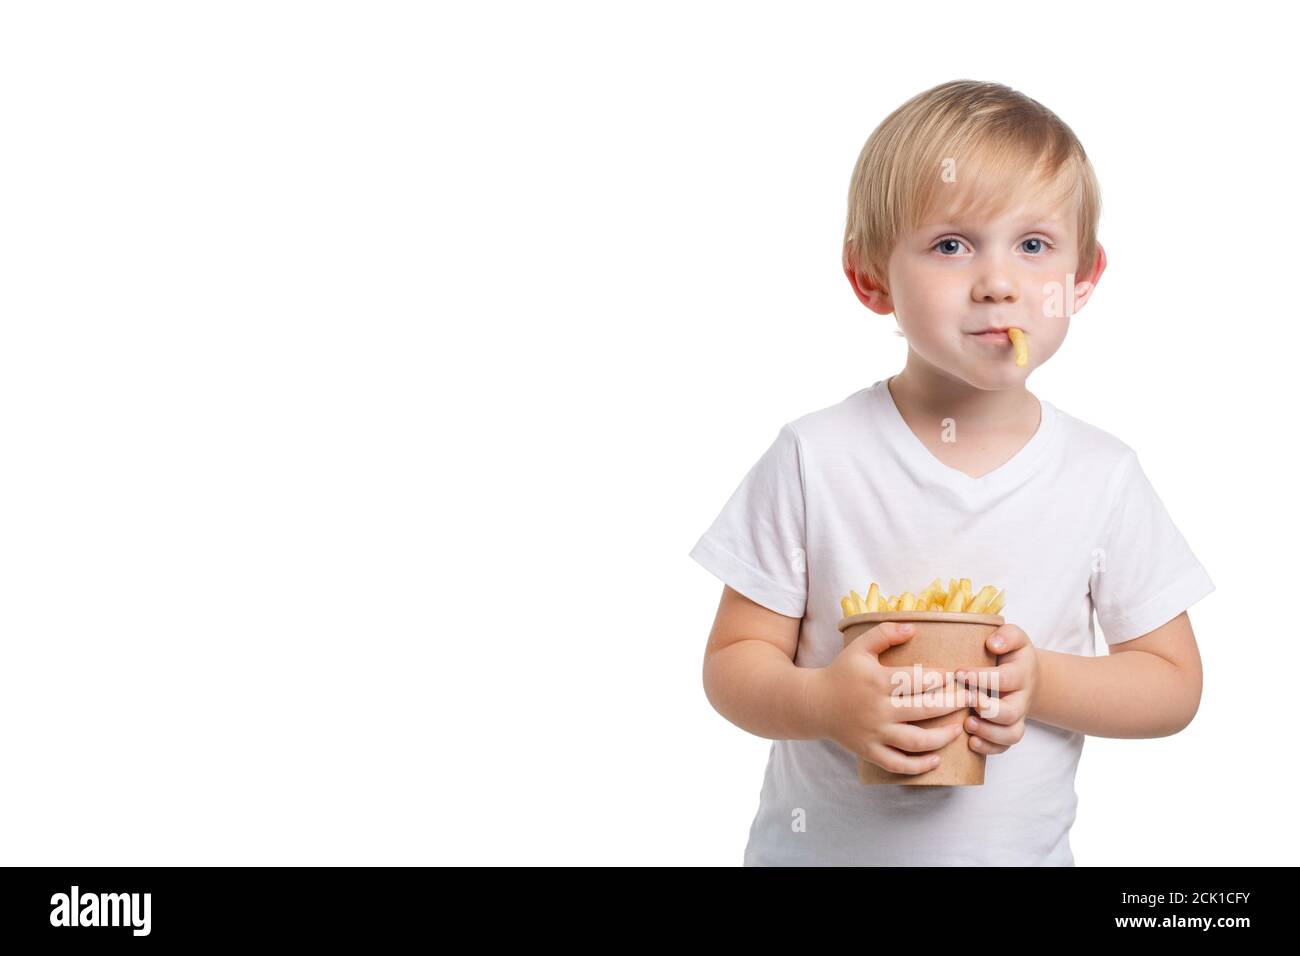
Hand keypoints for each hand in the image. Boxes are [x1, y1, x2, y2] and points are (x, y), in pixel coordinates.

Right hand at [811, 621, 972, 774]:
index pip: (918, 680)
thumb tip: (913, 628)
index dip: (942, 678)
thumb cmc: (841, 673)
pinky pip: (899, 764)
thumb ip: (884, 633)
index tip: (957, 676)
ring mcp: (874, 733)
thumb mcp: (858, 647)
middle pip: (924, 709)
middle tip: (971, 699)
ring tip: (960, 727)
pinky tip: (937, 758)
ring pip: (917, 741)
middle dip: (953, 704)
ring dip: (944, 736)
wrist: (813, 704)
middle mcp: (877, 709)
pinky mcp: (870, 751)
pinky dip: (920, 765)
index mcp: (876, 681)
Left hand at [953, 623, 1039, 754]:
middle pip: (1011, 712)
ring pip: (1011, 734)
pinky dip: (989, 748)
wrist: (1026, 674)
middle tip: (966, 700)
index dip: (982, 678)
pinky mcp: (1009, 729)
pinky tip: (971, 741)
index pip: (1005, 678)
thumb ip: (1006, 635)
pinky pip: (1005, 746)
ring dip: (988, 732)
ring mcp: (1016, 717)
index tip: (959, 673)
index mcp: (1021, 674)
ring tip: (967, 724)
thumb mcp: (1014, 637)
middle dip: (988, 710)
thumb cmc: (1011, 653)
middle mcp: (1021, 698)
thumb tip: (992, 643)